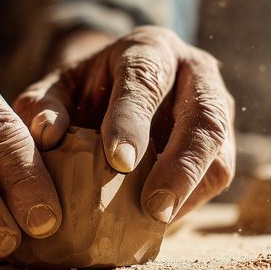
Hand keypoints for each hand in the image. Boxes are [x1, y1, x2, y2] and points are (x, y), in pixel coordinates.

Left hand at [14, 27, 234, 222]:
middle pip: (205, 115)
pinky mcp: (224, 139)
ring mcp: (218, 104)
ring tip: (158, 220)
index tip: (118, 161)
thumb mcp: (60, 87)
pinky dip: (192, 199)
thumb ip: (45, 104)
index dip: (133, 121)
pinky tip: (162, 219)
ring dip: (191, 188)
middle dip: (182, 165)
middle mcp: (194, 71)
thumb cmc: (90, 88)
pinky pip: (218, 173)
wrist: (125, 84)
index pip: (146, 80)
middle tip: (154, 207)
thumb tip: (47, 134)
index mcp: (149, 49)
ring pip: (220, 149)